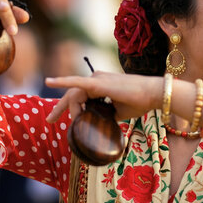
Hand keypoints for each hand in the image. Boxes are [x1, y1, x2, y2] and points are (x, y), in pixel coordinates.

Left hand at [45, 71, 161, 122]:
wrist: (153, 94)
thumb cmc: (139, 102)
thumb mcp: (118, 112)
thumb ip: (106, 114)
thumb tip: (98, 123)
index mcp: (100, 85)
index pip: (80, 95)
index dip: (72, 108)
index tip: (69, 122)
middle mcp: (96, 79)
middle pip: (73, 94)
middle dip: (60, 108)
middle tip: (50, 120)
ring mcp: (97, 79)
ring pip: (74, 95)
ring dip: (70, 109)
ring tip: (71, 121)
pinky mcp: (97, 83)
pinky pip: (76, 83)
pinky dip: (62, 81)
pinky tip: (49, 81)